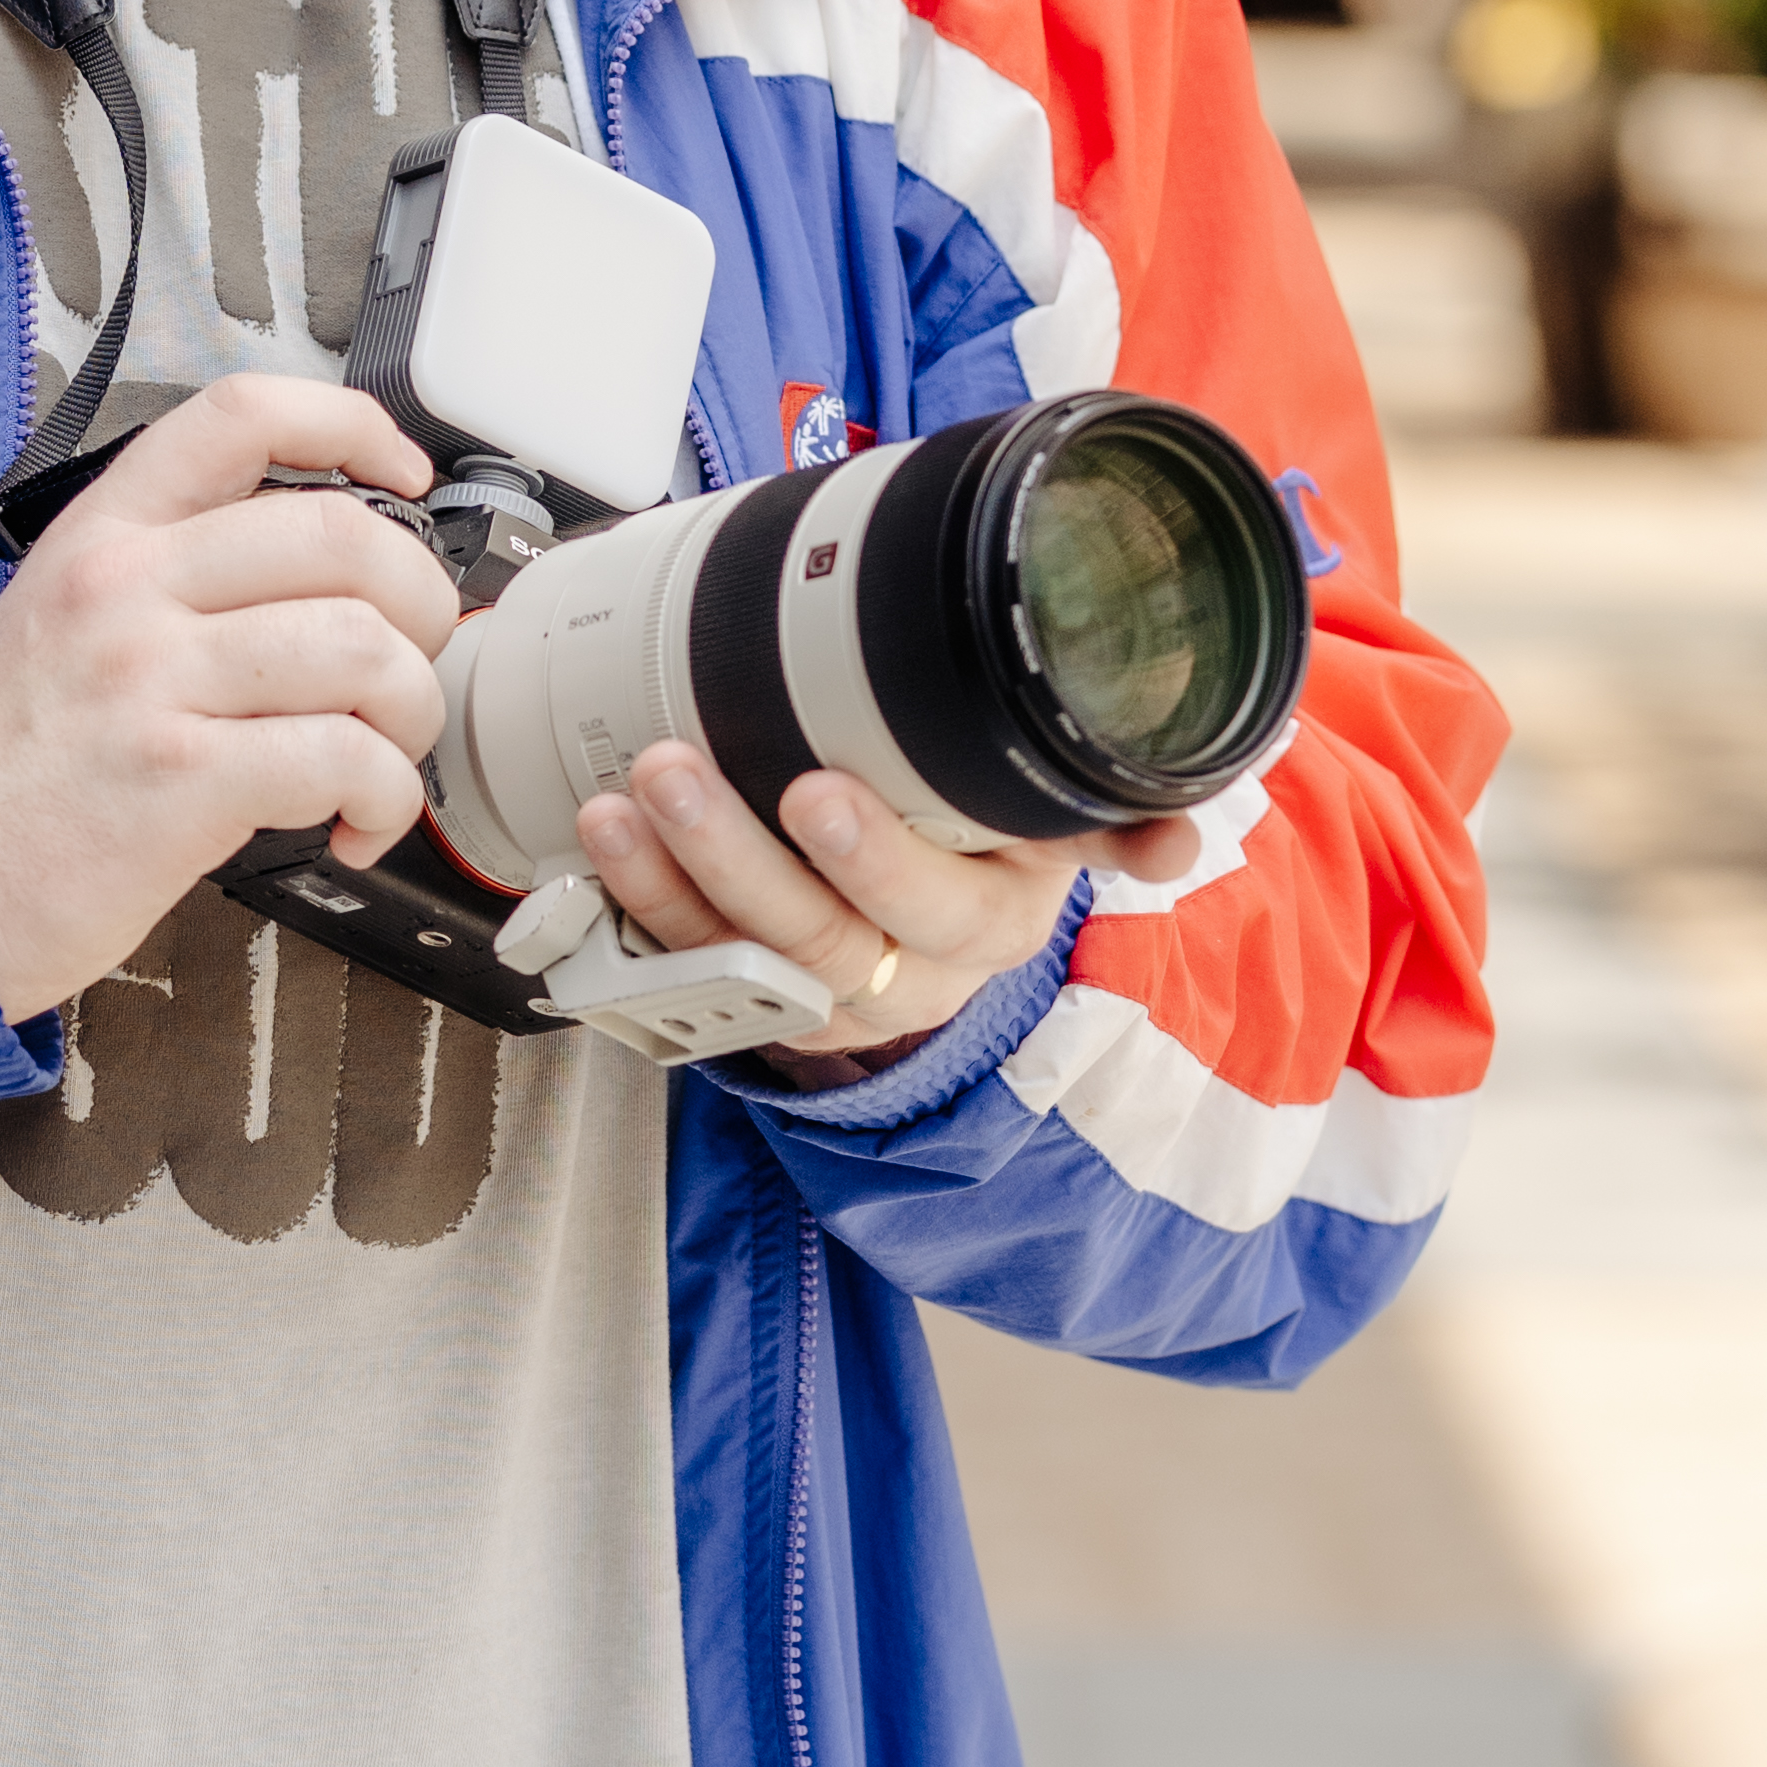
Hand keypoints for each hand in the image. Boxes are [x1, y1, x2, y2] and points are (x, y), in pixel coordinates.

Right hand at [0, 377, 462, 1021]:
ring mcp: (150, 680)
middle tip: (409, 664)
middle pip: (343, 536)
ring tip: (380, 760)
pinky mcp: (179, 779)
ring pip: (364, 647)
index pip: (242, 415)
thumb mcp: (59, 618)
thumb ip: (172, 577)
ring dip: (410, 713)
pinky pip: (344, 757)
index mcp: (103, 535)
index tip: (403, 478)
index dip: (354, 427)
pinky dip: (382, 797)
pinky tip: (351, 824)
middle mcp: (127, 588)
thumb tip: (326, 577)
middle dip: (420, 605)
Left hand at [575, 747, 1200, 1080]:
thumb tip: (1179, 832)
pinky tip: (587, 857)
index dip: (871, 859)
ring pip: (729, 957)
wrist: (941, 938)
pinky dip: (621, 915)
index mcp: (982, 924)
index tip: (817, 791)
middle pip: (806, 936)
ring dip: (659, 881)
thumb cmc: (993, 851)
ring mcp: (808, 992)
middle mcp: (893, 973)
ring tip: (611, 807)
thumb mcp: (1059, 832)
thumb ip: (1112, 818)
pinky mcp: (738, 993)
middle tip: (672, 774)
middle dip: (731, 855)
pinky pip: (671, 969)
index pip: (929, 905)